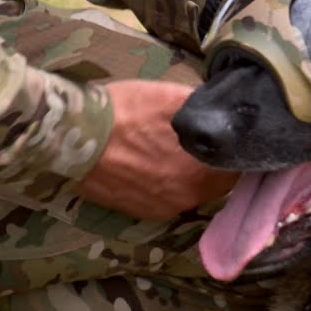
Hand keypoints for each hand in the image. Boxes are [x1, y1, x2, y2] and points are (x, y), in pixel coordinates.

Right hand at [75, 80, 236, 219]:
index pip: (238, 167)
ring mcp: (164, 208)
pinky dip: (168, 185)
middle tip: (205, 143)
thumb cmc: (124, 112)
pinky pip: (168, 199)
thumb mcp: (172, 97)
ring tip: (176, 153)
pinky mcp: (142, 213)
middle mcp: (189, 197)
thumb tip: (225, 112)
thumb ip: (206, 110)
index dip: (237, 151)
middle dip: (215, 164)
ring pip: (193, 191)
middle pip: (217, 182)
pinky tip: (155, 165)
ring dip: (191, 176)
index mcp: (204, 172)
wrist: (72, 136)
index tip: (232, 138)